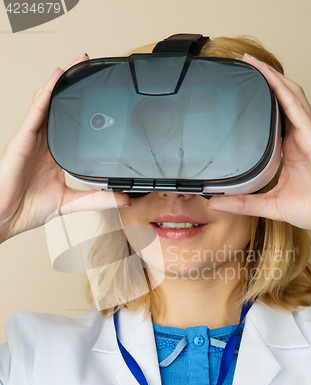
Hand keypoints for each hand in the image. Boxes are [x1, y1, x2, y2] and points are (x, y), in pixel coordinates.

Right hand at [0, 54, 130, 243]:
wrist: (6, 217)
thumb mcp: (71, 202)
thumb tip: (122, 199)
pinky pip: (36, 111)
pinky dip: (46, 93)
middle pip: (59, 108)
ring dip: (61, 83)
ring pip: (47, 103)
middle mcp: (44, 144)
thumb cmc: (28, 208)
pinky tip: (56, 78)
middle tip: (90, 69)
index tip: (99, 100)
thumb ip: (97, 199)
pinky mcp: (23, 138)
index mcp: (55, 156)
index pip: (71, 127)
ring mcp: (32, 139)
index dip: (82, 111)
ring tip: (77, 64)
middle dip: (73, 88)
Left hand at [207, 53, 310, 234]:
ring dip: (271, 76)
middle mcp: (297, 137)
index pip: (272, 119)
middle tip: (242, 67)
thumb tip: (216, 203)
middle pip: (281, 100)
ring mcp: (306, 133)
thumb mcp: (268, 204)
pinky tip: (267, 76)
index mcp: (289, 151)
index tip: (239, 95)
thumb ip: (242, 203)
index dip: (259, 103)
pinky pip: (294, 105)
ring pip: (288, 95)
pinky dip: (280, 88)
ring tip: (251, 62)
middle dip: (264, 81)